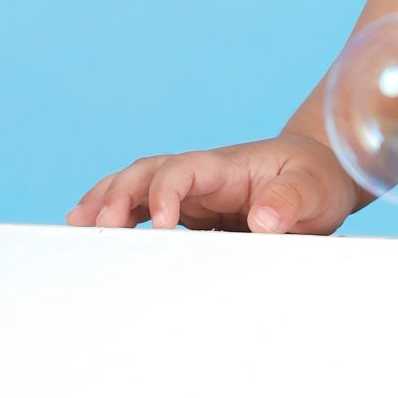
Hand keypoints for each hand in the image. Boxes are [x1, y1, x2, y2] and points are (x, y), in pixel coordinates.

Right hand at [67, 133, 358, 234]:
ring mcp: (191, 192)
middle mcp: (201, 174)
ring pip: (137, 187)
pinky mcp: (189, 211)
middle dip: (118, 195)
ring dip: (106, 203)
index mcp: (227, 165)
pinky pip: (145, 209)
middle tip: (97, 226)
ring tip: (77, 225)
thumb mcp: (315, 190)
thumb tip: (263, 221)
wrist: (320, 176)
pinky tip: (94, 231)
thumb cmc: (316, 181)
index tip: (162, 224)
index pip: (183, 170)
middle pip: (147, 173)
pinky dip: (119, 217)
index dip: (166, 193)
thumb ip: (290, 202)